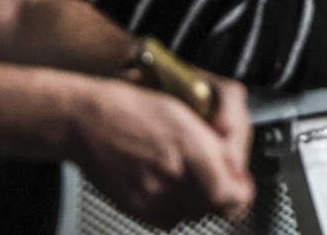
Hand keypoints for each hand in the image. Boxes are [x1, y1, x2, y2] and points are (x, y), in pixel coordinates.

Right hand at [71, 79, 254, 226]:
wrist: (86, 121)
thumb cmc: (131, 108)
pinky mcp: (137, 208)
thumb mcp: (186, 113)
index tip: (240, 181)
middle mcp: (174, 176)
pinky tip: (167, 183)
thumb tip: (234, 169)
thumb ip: (217, 144)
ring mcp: (153, 196)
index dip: (241, 190)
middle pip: (216, 207)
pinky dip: (174, 206)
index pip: (233, 194)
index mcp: (192, 147)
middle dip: (221, 192)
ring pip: (194, 214)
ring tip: (187, 175)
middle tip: (215, 174)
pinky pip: (169, 219)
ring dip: (198, 200)